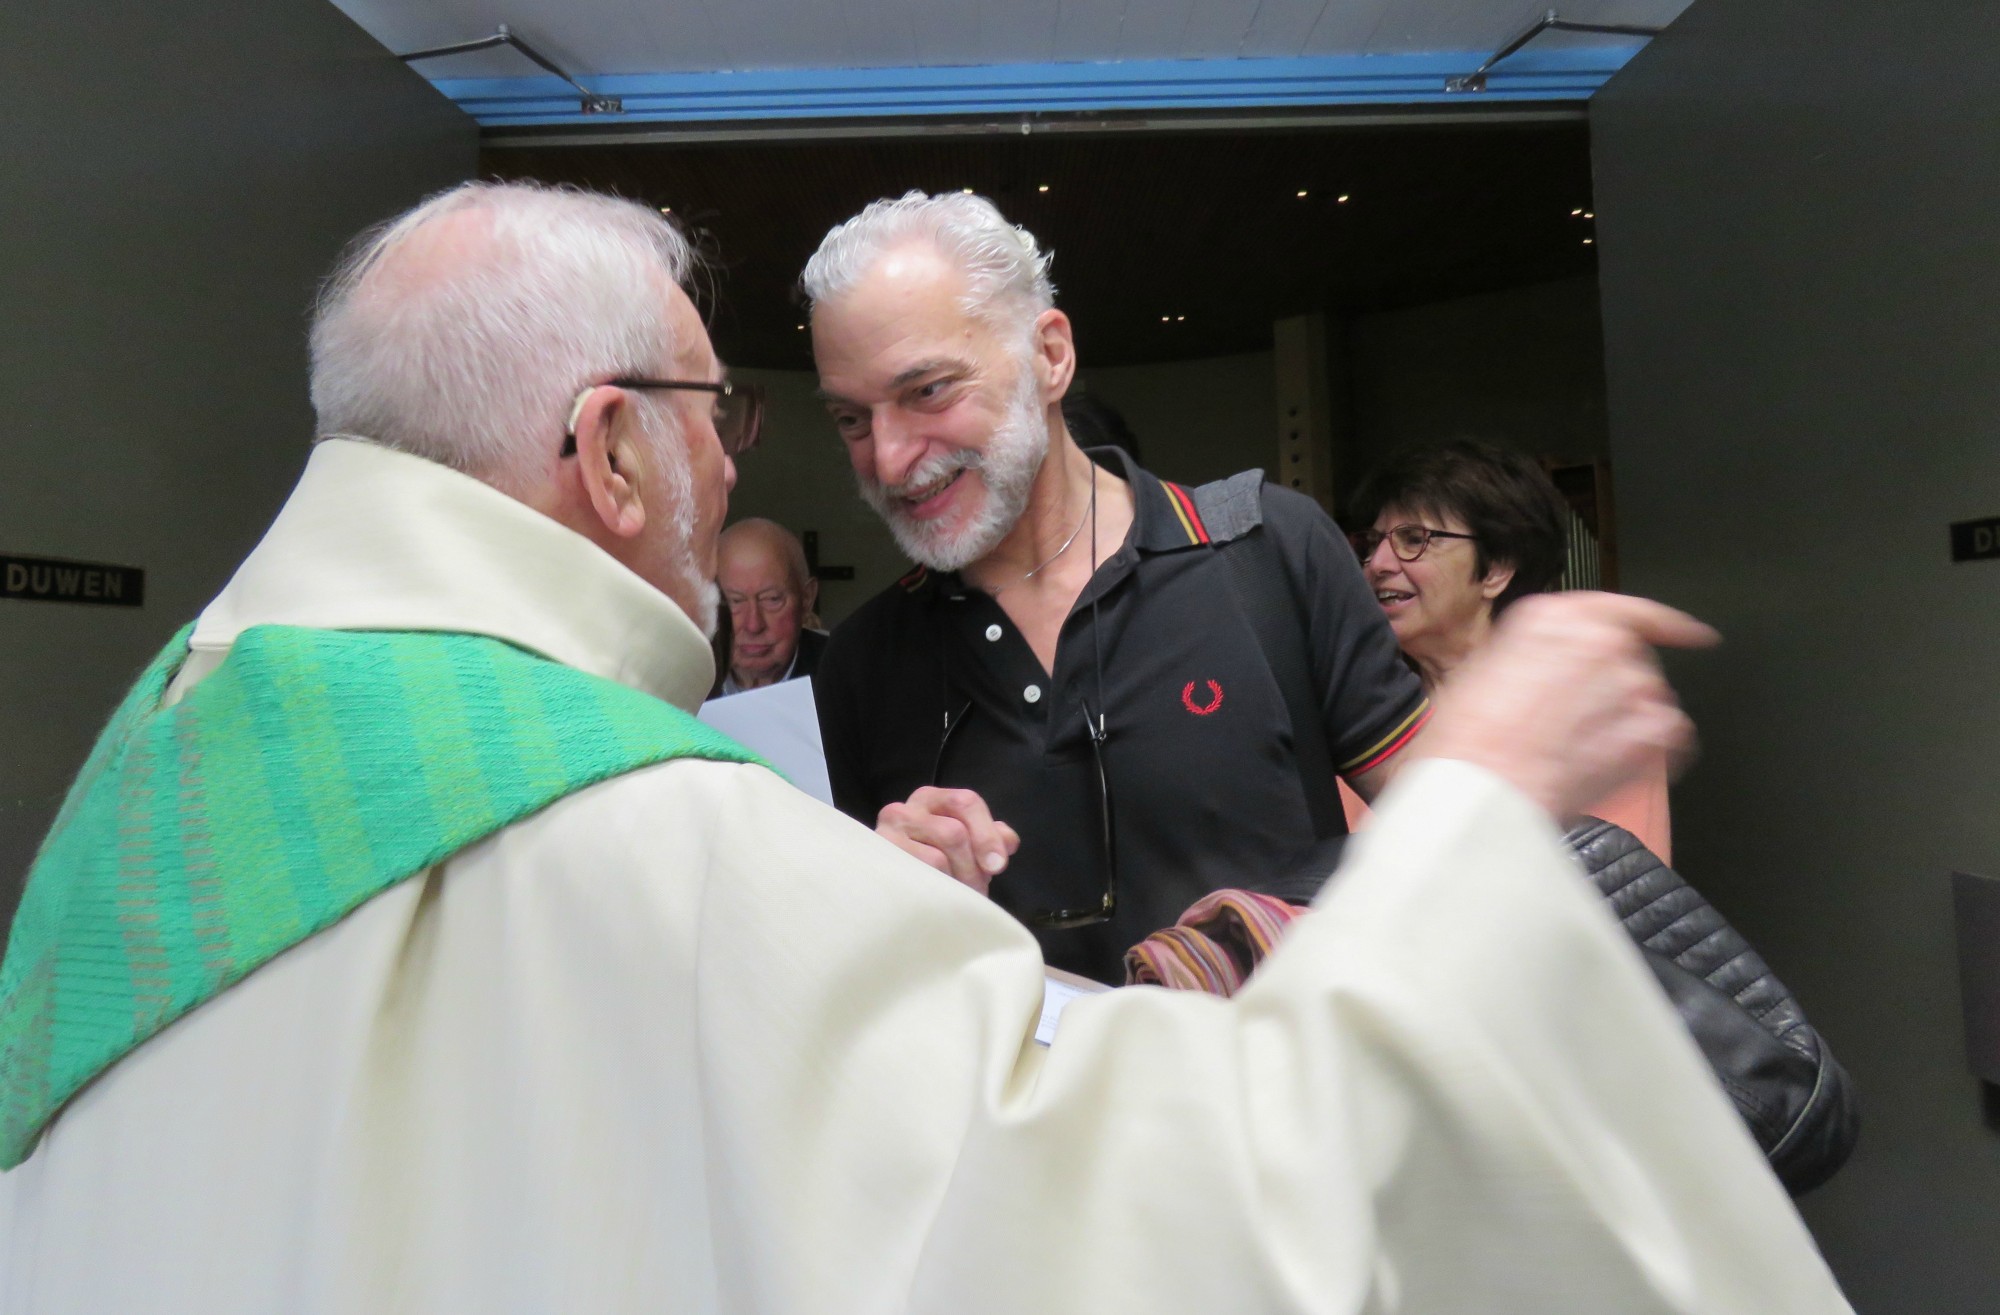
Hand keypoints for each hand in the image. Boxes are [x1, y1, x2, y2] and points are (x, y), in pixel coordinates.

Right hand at [877, 786, 1021, 895]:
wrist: (887, 887)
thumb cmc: (933, 861)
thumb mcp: (966, 844)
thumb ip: (989, 837)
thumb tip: (1007, 842)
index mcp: (931, 799)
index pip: (966, 802)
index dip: (987, 835)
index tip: (998, 866)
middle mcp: (904, 811)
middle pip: (954, 833)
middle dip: (973, 867)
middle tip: (977, 889)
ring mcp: (886, 837)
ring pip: (937, 859)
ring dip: (956, 883)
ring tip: (959, 897)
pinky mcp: (878, 864)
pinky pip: (918, 878)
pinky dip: (937, 892)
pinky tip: (939, 899)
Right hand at [1416, 592, 1718, 822]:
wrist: (1485, 790)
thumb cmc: (1469, 741)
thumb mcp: (1482, 671)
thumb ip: (1532, 656)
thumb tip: (1550, 670)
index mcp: (1556, 616)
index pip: (1629, 610)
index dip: (1666, 624)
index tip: (1689, 634)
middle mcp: (1602, 640)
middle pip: (1634, 661)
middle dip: (1616, 692)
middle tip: (1578, 726)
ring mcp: (1633, 684)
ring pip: (1651, 701)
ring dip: (1628, 725)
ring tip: (1583, 753)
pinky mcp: (1653, 731)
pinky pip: (1670, 739)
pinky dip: (1651, 754)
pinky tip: (1608, 769)